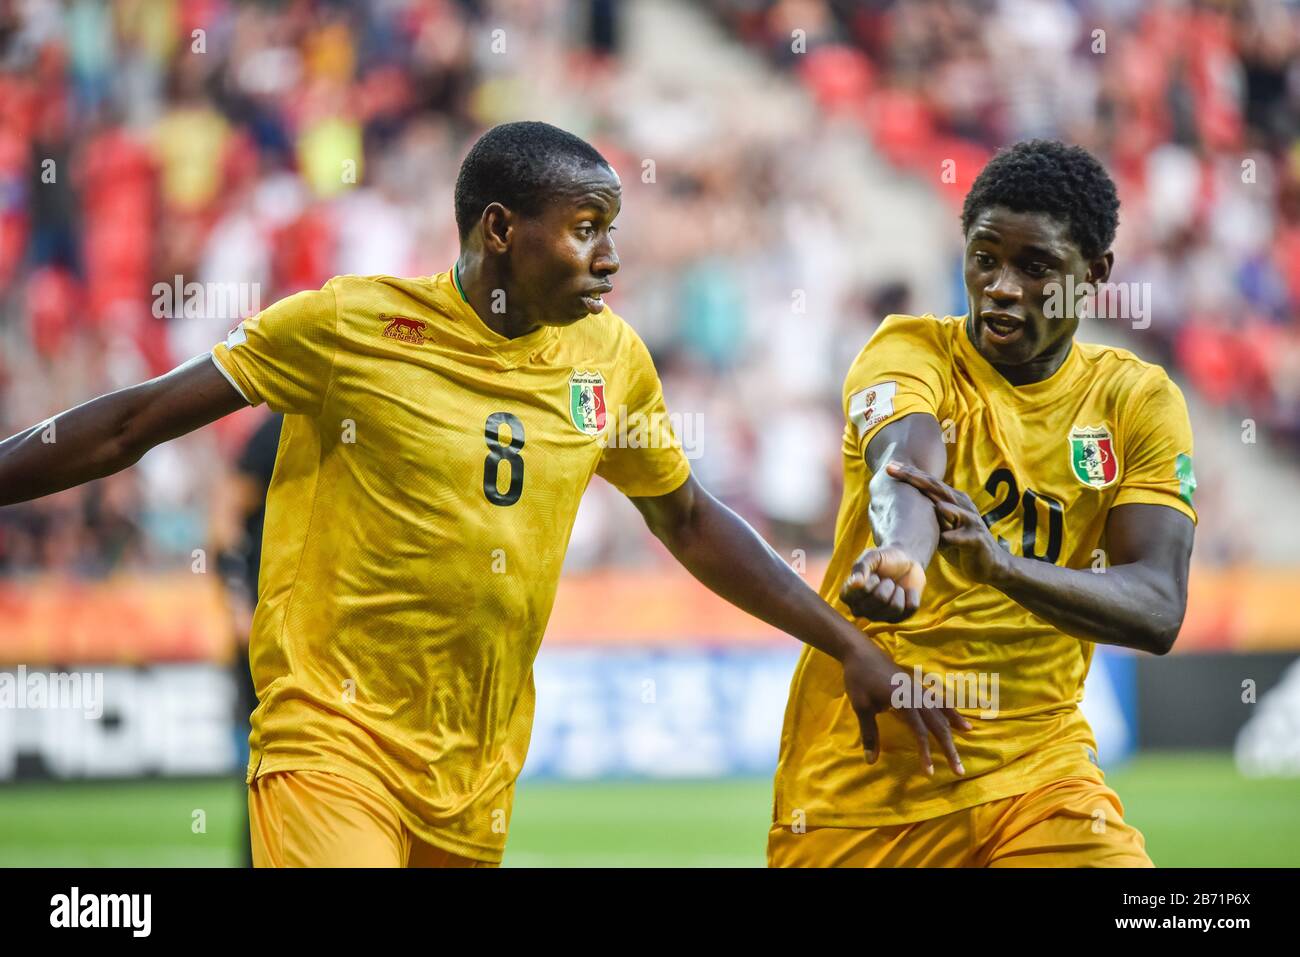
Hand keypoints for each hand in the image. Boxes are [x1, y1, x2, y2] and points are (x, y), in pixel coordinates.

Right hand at [840, 545, 926, 622]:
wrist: (906, 562)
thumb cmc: (884, 559)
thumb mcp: (871, 556)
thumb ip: (860, 567)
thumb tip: (854, 583)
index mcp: (849, 595)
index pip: (855, 595)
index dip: (869, 583)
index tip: (874, 575)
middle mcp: (861, 610)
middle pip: (879, 599)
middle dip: (887, 584)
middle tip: (887, 580)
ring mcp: (879, 617)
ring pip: (895, 607)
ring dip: (899, 591)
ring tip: (895, 586)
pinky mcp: (898, 618)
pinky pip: (910, 608)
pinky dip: (911, 594)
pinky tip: (905, 591)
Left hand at [840, 641, 969, 775]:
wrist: (860, 651)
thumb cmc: (859, 679)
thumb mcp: (861, 706)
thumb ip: (869, 733)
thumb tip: (870, 761)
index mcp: (904, 700)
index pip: (919, 731)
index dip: (925, 752)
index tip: (929, 772)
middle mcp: (916, 694)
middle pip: (937, 724)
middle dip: (948, 747)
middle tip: (959, 769)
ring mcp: (918, 689)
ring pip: (941, 710)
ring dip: (953, 725)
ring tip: (968, 734)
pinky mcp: (916, 686)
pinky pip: (937, 700)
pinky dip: (949, 710)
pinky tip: (958, 718)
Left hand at [885, 462, 1009, 583]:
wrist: (990, 565)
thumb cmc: (959, 544)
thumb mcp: (940, 528)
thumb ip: (927, 515)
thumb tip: (899, 508)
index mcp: (952, 500)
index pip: (928, 483)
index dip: (909, 474)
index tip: (888, 466)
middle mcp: (961, 504)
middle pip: (935, 487)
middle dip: (913, 477)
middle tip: (891, 468)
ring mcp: (970, 520)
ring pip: (949, 507)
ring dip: (932, 501)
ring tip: (914, 491)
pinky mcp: (976, 539)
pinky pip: (961, 536)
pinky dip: (951, 536)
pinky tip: (944, 537)